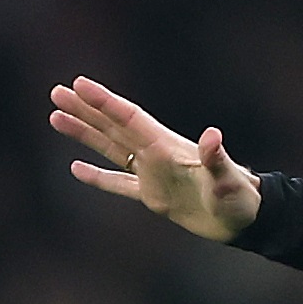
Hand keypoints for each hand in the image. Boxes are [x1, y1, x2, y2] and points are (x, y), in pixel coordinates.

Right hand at [48, 76, 260, 241]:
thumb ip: (217, 158)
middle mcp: (156, 155)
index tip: (79, 84)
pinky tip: (75, 169)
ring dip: (84, 134)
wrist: (246, 219)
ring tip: (56, 118)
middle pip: (113, 127)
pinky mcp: (154, 196)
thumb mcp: (228, 178)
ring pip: (110, 149)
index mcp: (167, 146)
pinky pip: (119, 184)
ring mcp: (153, 174)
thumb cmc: (240, 197)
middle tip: (56, 92)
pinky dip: (97, 177)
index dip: (104, 101)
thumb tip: (212, 135)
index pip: (129, 118)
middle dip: (85, 110)